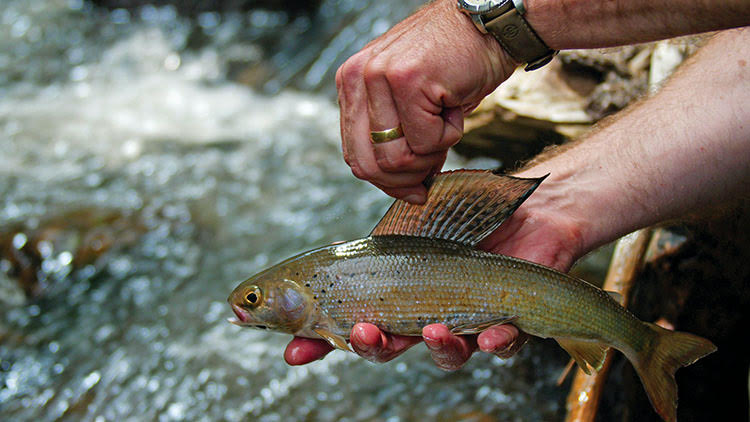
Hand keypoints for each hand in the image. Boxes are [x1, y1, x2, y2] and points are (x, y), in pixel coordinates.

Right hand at [284, 172, 584, 367]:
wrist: (527, 207)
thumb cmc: (465, 214)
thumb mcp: (410, 222)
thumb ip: (375, 242)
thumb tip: (327, 253)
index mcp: (396, 294)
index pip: (353, 323)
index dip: (322, 342)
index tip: (294, 352)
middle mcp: (426, 315)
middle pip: (393, 346)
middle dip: (372, 346)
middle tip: (361, 332)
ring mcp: (467, 322)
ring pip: (447, 354)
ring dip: (435, 347)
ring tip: (431, 329)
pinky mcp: (509, 322)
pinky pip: (502, 345)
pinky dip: (494, 341)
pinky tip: (488, 333)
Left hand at [336, 0, 516, 203]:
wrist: (490, 27)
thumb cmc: (455, 65)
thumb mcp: (408, 102)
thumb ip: (393, 136)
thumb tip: (402, 189)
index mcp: (350, 83)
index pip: (354, 155)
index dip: (386, 182)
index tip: (413, 191)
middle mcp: (356, 77)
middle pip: (368, 164)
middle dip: (406, 179)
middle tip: (433, 168)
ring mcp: (379, 76)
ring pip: (397, 158)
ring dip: (432, 154)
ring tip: (445, 122)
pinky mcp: (407, 81)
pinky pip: (427, 141)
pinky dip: (451, 134)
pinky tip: (455, 105)